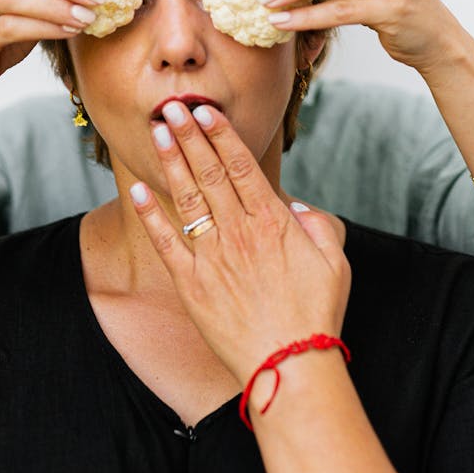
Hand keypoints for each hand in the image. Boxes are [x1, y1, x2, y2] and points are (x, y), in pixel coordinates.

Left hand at [129, 101, 350, 386]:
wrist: (290, 365)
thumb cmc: (317, 316)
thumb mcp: (335, 262)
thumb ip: (316, 224)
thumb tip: (292, 204)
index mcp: (274, 222)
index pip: (242, 166)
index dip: (221, 135)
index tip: (206, 110)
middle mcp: (239, 232)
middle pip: (210, 172)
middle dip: (190, 135)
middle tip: (171, 106)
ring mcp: (212, 257)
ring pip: (187, 197)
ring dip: (171, 161)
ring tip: (157, 132)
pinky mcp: (191, 284)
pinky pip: (166, 242)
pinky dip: (150, 214)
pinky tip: (138, 189)